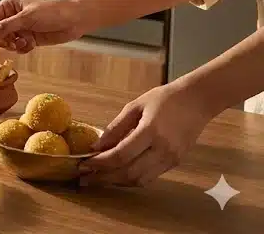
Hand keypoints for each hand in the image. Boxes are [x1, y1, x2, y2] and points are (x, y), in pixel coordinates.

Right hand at [0, 0, 87, 52]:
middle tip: (5, 46)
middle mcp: (13, 16)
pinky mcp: (30, 38)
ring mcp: (22, 28)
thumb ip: (5, 27)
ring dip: (12, 45)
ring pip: (7, 40)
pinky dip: (22, 48)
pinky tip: (30, 45)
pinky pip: (18, 46)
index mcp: (10, 5)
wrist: (75, 20)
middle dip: (0, 40)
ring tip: (21, 44)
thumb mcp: (26, 18)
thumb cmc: (52, 12)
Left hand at [80, 83, 212, 186]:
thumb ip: (115, 128)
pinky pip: (150, 177)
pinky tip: (117, 174)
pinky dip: (131, 179)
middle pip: (130, 173)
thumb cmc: (163, 99)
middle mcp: (163, 149)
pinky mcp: (175, 163)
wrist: (197, 101)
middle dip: (104, 178)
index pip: (121, 155)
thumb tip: (96, 147)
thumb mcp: (134, 106)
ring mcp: (171, 158)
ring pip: (140, 180)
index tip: (83, 164)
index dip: (100, 163)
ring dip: (117, 182)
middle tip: (85, 178)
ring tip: (98, 178)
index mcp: (151, 131)